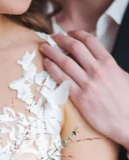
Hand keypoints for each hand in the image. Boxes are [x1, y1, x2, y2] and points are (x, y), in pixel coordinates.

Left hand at [40, 31, 128, 149]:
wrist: (126, 121)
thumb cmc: (125, 101)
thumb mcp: (121, 76)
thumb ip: (108, 67)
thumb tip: (98, 62)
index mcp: (108, 62)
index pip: (90, 40)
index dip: (76, 34)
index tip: (68, 33)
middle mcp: (97, 70)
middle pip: (75, 48)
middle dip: (61, 40)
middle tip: (52, 37)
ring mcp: (87, 84)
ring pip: (65, 63)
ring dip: (52, 53)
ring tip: (44, 48)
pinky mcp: (80, 98)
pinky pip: (62, 80)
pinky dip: (53, 70)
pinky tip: (47, 65)